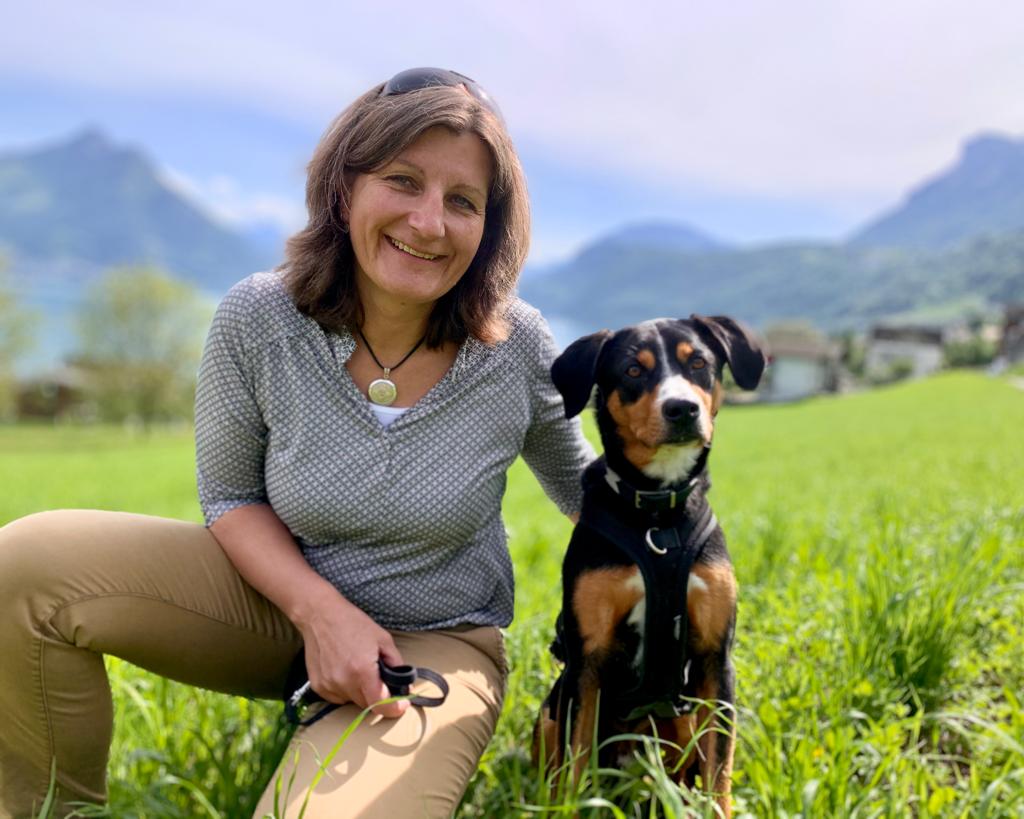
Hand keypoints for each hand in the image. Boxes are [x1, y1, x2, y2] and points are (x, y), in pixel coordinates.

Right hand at [295, 589, 408, 718]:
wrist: (321, 615)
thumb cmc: (353, 623)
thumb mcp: (383, 639)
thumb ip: (396, 662)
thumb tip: (403, 682)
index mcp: (362, 670)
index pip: (380, 704)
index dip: (394, 708)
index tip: (401, 704)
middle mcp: (344, 682)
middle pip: (367, 704)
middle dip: (377, 695)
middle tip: (378, 677)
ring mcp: (329, 685)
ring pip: (352, 701)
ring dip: (360, 692)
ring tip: (357, 668)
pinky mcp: (318, 686)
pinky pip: (338, 697)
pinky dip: (345, 689)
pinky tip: (344, 670)